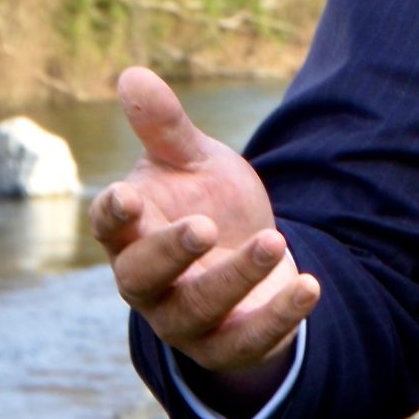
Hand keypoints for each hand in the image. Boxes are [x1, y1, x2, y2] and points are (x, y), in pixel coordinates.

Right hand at [92, 67, 320, 391]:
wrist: (253, 257)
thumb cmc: (208, 204)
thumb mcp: (194, 162)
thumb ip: (166, 127)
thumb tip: (132, 74)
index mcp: (131, 235)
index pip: (109, 229)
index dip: (114, 215)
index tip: (128, 196)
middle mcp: (149, 283)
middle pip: (143, 277)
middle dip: (171, 253)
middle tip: (206, 225)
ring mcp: (186, 319)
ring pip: (197, 310)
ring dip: (235, 278)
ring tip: (274, 241)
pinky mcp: (229, 344)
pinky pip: (248, 341)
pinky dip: (279, 317)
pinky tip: (310, 285)